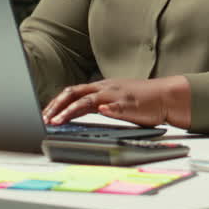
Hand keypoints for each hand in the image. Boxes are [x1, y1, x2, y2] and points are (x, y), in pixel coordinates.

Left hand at [41, 76, 189, 128]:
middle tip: (44, 119)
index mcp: (100, 88)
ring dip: (71, 110)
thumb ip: (93, 104)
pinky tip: (100, 111)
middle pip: (74, 93)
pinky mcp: (130, 104)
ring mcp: (116, 96)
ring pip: (89, 99)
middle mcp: (105, 89)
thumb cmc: (138, 101)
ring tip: (59, 120)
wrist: (165, 96)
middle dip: (57, 106)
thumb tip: (72, 111)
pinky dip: (108, 108)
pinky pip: (117, 105)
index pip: (72, 92)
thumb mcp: (111, 100)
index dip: (56, 102)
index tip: (44, 114)